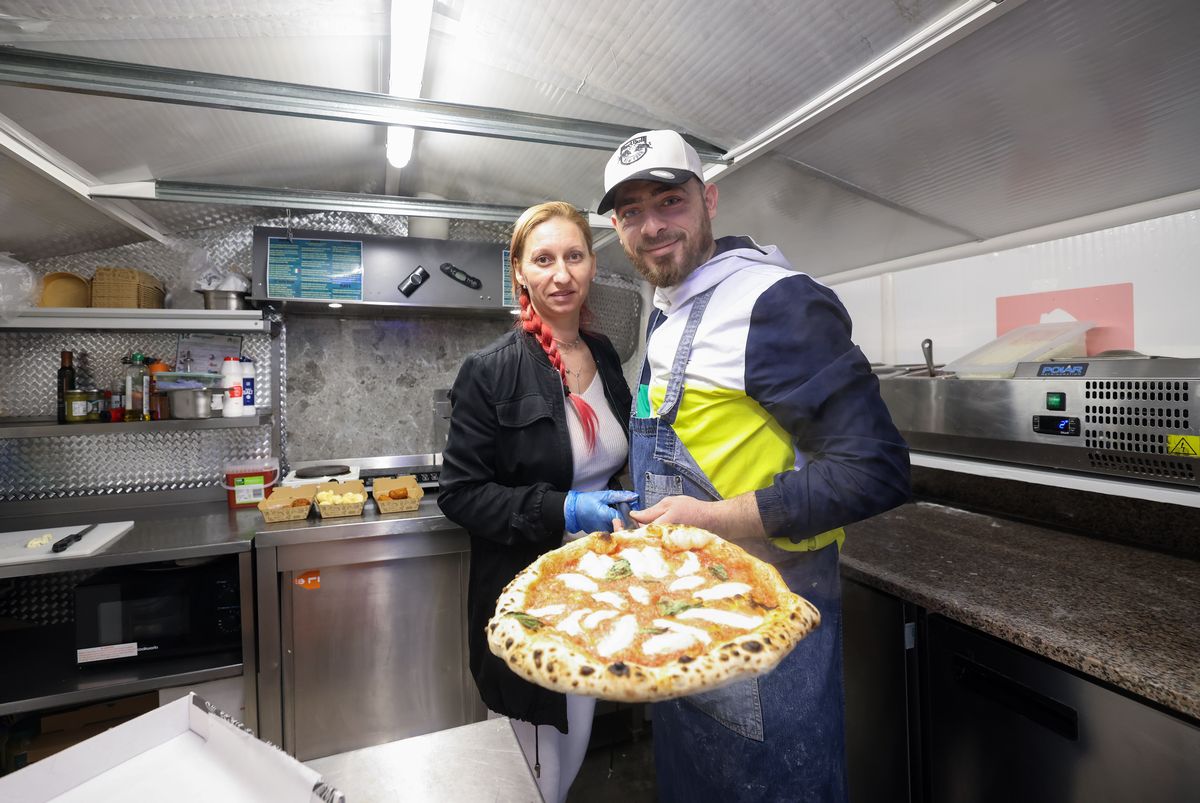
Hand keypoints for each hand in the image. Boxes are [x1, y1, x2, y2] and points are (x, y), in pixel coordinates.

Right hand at [565, 490, 638, 533]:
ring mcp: (604, 533)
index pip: (627, 518)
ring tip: (623, 518)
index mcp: (607, 516)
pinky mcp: (602, 535)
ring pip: (620, 531)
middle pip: (625, 527)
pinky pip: (614, 533)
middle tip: (631, 515)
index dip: (633, 515)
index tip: (635, 511)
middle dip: (630, 521)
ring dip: (624, 525)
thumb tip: (633, 496)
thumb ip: (619, 496)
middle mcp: (606, 527)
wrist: (572, 512)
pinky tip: (616, 522)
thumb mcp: (603, 496)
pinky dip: (617, 528)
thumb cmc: (585, 502)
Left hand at [629, 493, 764, 542]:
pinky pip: (656, 546)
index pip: (636, 532)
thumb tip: (633, 515)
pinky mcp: (670, 551)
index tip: (619, 521)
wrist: (713, 522)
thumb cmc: (692, 509)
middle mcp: (662, 542)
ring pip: (647, 544)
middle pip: (639, 541)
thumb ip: (650, 511)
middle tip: (624, 523)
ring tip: (639, 526)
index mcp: (659, 529)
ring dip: (640, 536)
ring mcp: (666, 548)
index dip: (625, 528)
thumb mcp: (670, 503)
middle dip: (630, 533)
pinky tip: (651, 532)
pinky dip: (651, 540)